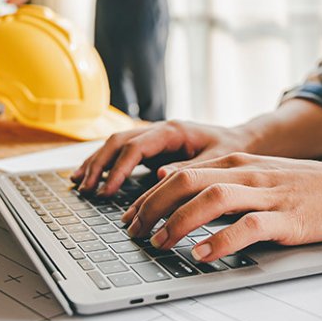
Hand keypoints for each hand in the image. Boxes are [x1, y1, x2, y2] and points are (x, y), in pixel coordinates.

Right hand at [71, 121, 252, 195]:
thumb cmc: (232, 150)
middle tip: (86, 188)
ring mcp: (154, 137)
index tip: (107, 190)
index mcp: (173, 131)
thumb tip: (160, 177)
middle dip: (99, 165)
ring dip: (96, 163)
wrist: (242, 141)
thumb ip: (190, 169)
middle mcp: (159, 130)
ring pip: (116, 145)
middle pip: (118, 142)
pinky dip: (105, 164)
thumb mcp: (217, 161)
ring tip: (79, 183)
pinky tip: (92, 177)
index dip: (119, 169)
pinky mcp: (153, 148)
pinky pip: (122, 153)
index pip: (136, 147)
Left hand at [122, 153, 321, 262]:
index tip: (131, 219)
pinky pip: (248, 227)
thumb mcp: (255, 172)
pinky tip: (204, 254)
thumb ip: (215, 176)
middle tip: (136, 233)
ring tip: (162, 243)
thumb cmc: (303, 185)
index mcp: (235, 162)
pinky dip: (222, 241)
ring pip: (212, 200)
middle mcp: (246, 173)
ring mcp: (267, 194)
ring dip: (180, 222)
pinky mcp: (287, 218)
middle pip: (186, 182)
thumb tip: (169, 180)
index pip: (179, 175)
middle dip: (154, 208)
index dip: (149, 198)